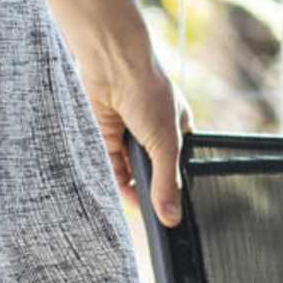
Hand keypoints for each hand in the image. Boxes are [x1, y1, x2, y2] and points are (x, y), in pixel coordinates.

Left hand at [86, 43, 186, 226]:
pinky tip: (122, 194)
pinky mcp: (105, 136)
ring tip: (138, 206)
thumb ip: (167, 183)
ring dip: (133, 187)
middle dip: (151, 189)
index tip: (171, 210)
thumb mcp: (166, 144)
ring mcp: (128, 134)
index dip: (174, 187)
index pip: (177, 166)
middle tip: (154, 214)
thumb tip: (172, 217)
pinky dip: (116, 180)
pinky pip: (111, 165)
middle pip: (152, 171)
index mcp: (176, 128)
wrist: (114, 65)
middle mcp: (153, 132)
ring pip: (130, 171)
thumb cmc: (148, 92)